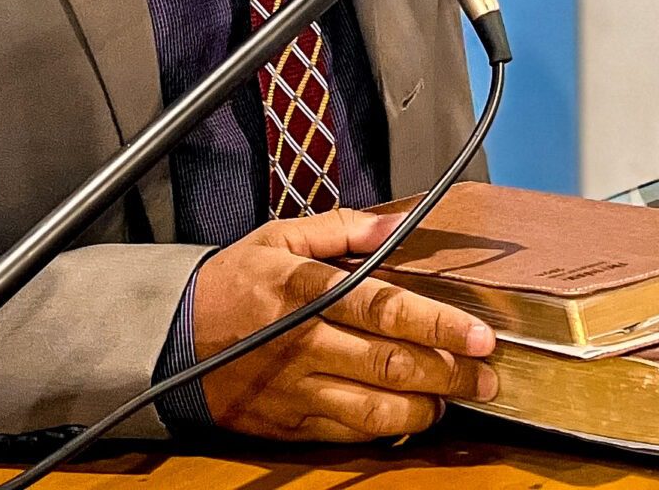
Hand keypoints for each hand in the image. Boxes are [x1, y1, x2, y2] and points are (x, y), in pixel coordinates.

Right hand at [190, 208, 498, 441]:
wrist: (171, 337)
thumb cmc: (231, 284)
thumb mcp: (277, 238)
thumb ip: (339, 229)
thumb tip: (391, 225)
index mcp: (304, 290)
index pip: (385, 308)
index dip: (439, 324)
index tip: (481, 335)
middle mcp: (304, 342)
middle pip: (393, 364)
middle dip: (452, 374)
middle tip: (487, 375)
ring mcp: (298, 388)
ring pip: (379, 409)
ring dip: (428, 407)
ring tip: (455, 397)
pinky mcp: (291, 423)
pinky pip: (352, 433)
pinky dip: (391, 428)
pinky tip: (413, 414)